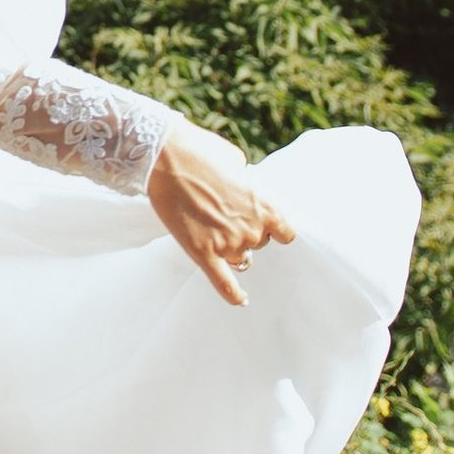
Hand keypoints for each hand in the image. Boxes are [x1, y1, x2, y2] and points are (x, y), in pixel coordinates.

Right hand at [147, 135, 294, 305]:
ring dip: (232, 248)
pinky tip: (241, 300)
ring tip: (215, 231)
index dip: (274, 228)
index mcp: (266, 206)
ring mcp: (228, 243)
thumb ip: (245, 181)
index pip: (286, 233)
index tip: (265, 224)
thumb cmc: (201, 152)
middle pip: (260, 243)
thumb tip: (241, 187)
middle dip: (246, 231)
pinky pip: (224, 283)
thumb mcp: (235, 160)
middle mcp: (252, 229)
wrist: (166, 157)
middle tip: (225, 214)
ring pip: (241, 258)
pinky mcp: (203, 253)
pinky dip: (233, 295)